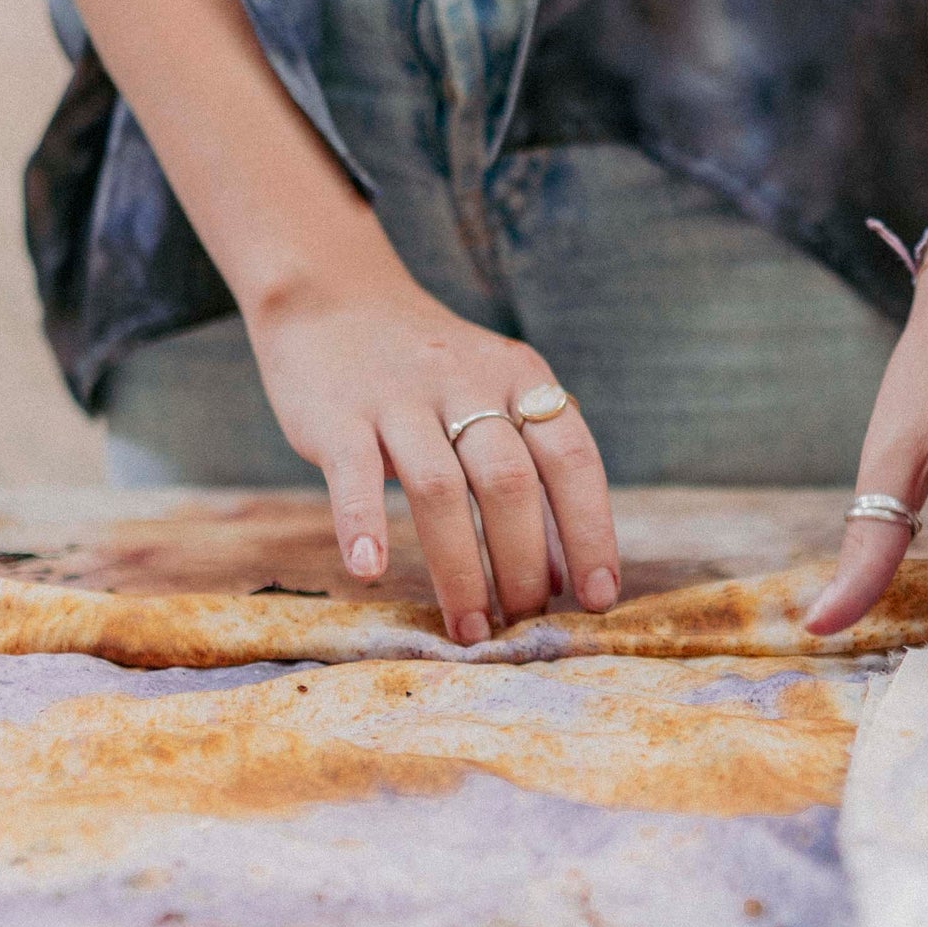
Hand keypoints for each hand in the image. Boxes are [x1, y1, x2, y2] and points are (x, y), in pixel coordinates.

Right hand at [242, 265, 618, 640]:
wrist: (330, 297)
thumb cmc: (427, 373)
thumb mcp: (493, 397)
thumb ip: (530, 474)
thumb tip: (562, 573)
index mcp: (521, 378)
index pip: (573, 459)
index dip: (591, 531)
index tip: (597, 596)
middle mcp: (468, 383)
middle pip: (509, 483)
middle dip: (522, 565)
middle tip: (523, 623)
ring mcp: (401, 398)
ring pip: (440, 489)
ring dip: (460, 569)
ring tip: (471, 629)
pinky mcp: (339, 415)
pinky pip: (356, 475)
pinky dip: (363, 524)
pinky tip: (370, 570)